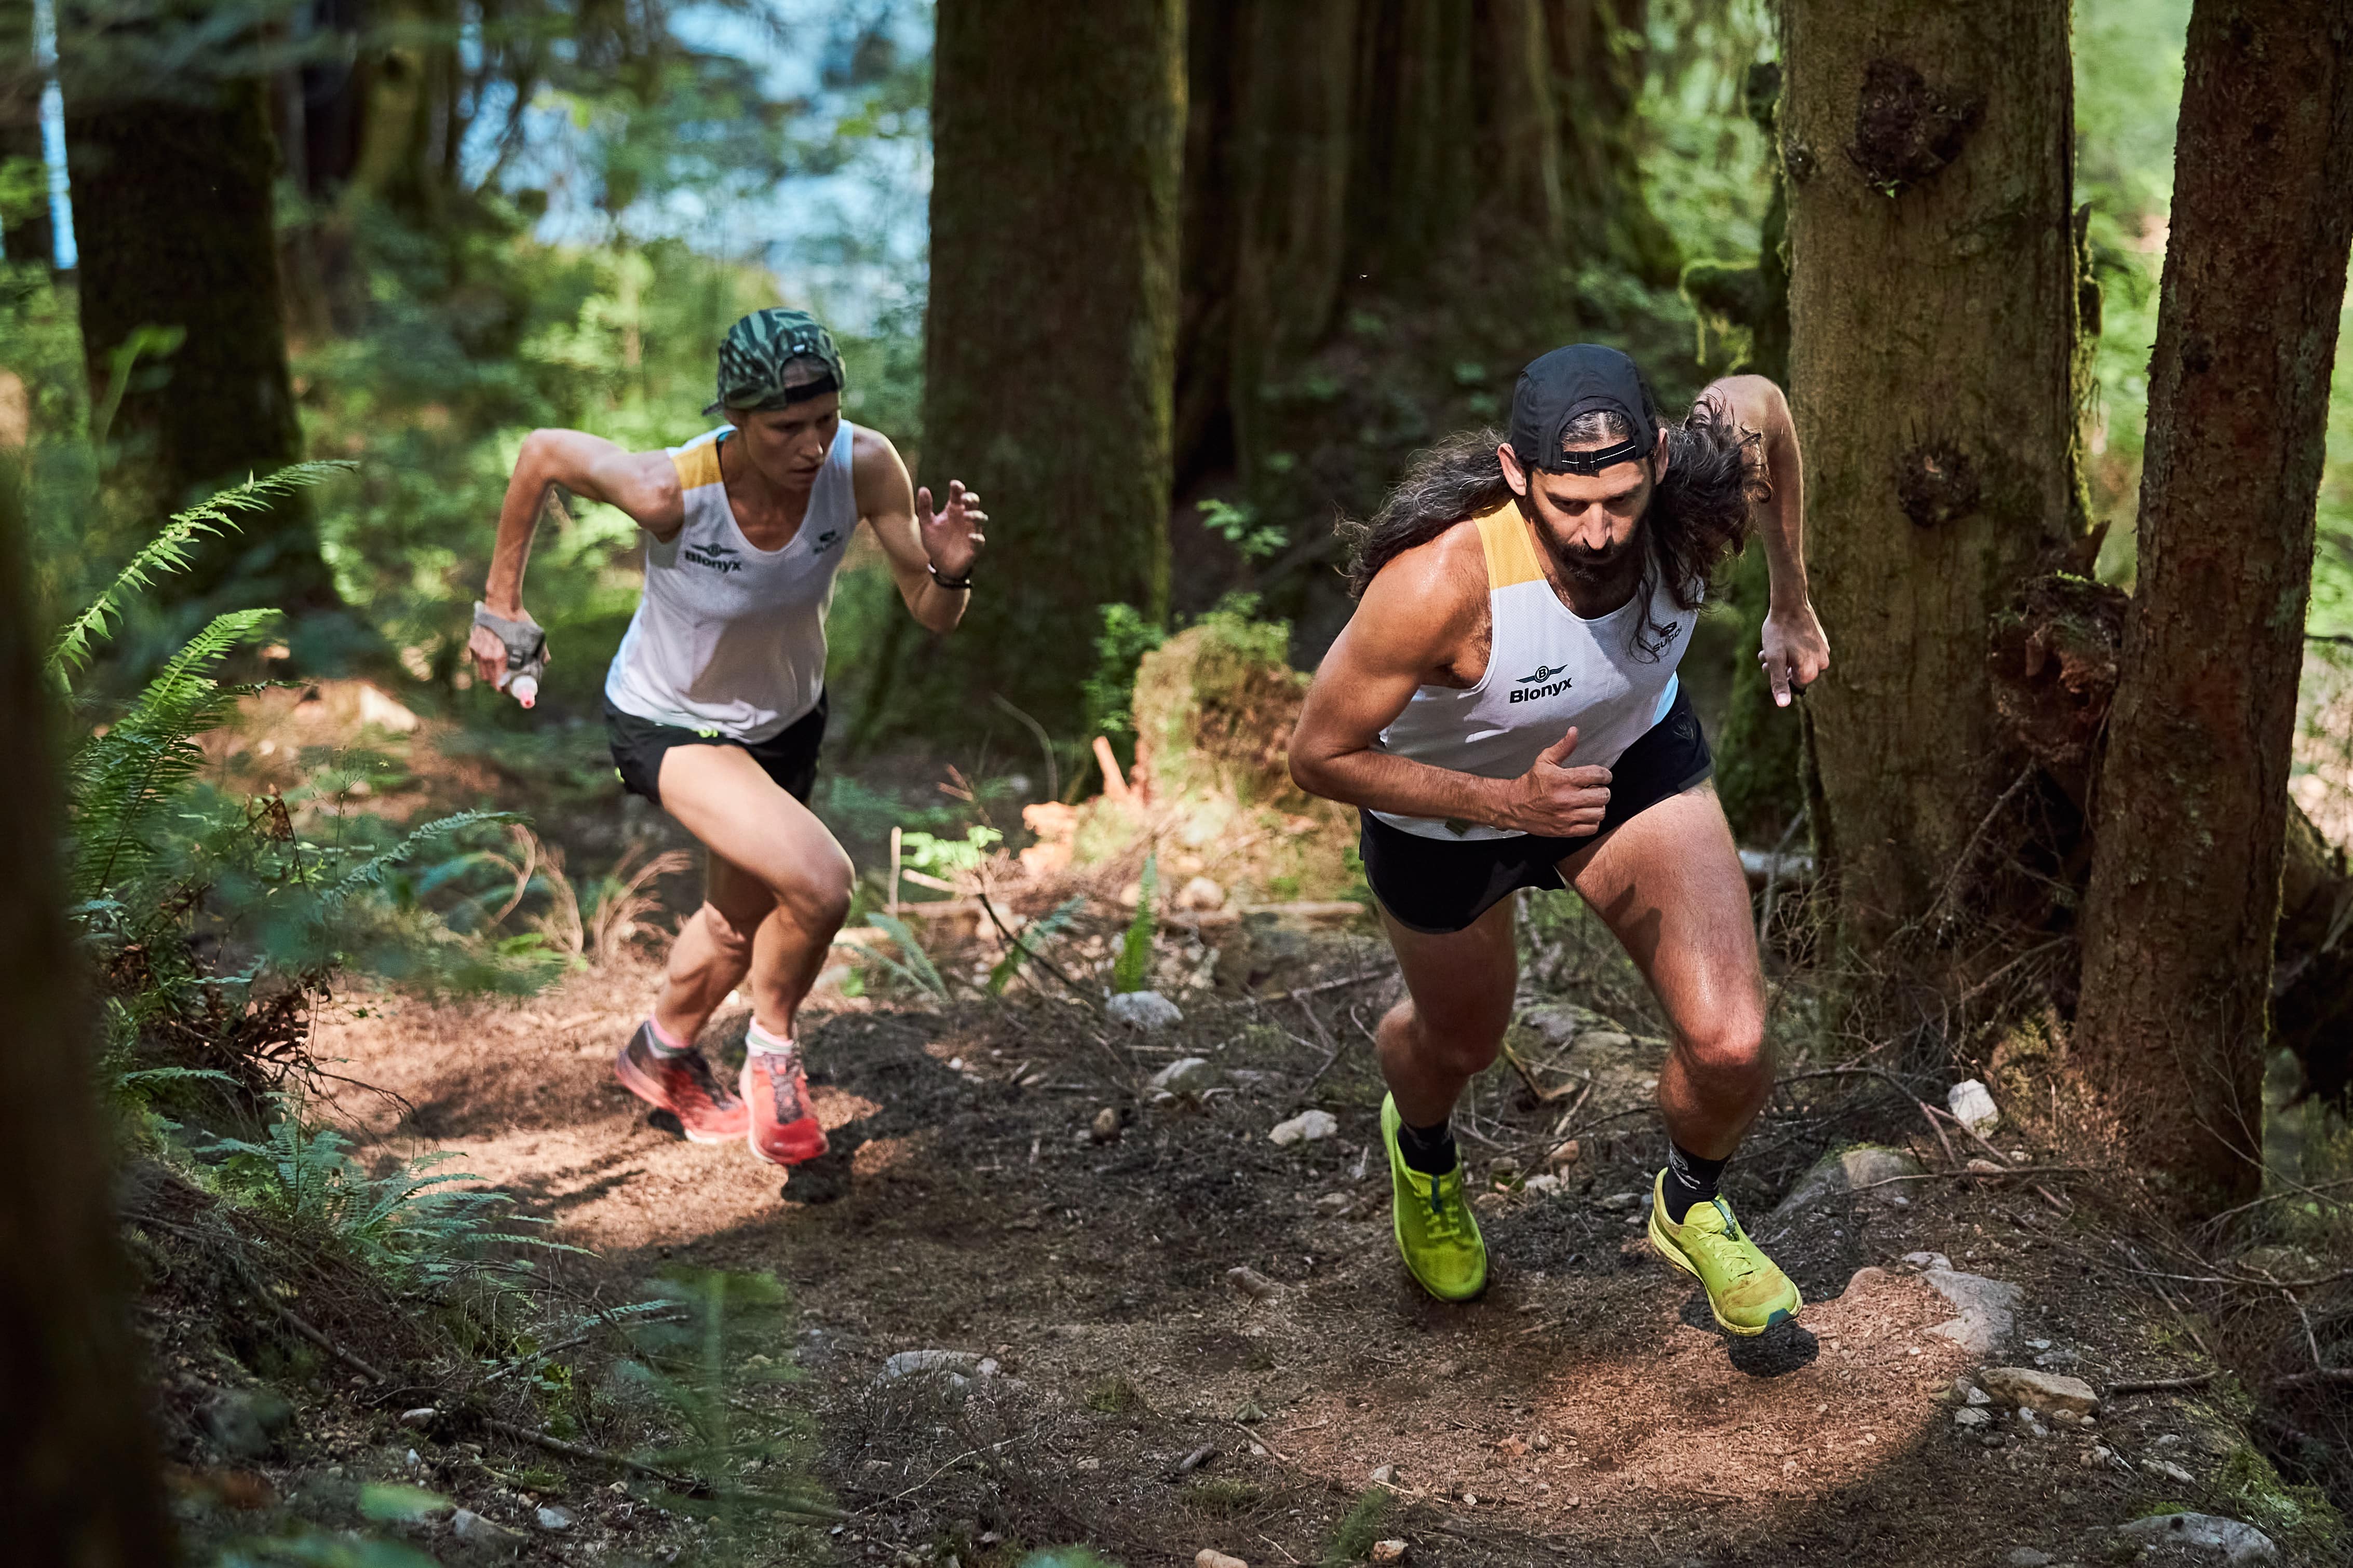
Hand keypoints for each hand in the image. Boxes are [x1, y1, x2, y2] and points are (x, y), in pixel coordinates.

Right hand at [468, 604, 549, 699]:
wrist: (502, 603)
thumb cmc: (520, 621)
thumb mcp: (536, 638)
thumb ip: (540, 655)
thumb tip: (543, 666)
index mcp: (500, 658)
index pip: (501, 685)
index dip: (508, 691)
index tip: (514, 691)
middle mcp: (486, 657)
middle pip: (491, 682)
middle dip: (501, 685)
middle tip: (509, 683)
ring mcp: (477, 651)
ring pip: (483, 673)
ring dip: (492, 676)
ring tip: (502, 673)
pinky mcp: (473, 644)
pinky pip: (478, 661)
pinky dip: (486, 664)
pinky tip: (495, 659)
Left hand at [917, 479, 986, 578]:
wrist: (941, 565)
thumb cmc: (936, 542)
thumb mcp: (926, 524)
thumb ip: (924, 508)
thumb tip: (923, 489)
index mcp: (954, 510)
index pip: (958, 494)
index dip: (958, 488)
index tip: (954, 485)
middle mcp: (964, 518)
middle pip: (973, 503)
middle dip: (971, 499)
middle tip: (964, 499)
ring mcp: (971, 531)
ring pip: (980, 518)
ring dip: (975, 515)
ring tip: (967, 516)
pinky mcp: (974, 546)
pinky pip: (979, 540)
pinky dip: (976, 538)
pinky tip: (970, 537)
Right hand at [1496, 726, 1611, 835]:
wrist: (1514, 806)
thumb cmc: (1531, 783)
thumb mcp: (1544, 760)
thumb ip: (1563, 747)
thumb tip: (1574, 731)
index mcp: (1563, 779)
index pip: (1598, 775)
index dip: (1605, 775)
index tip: (1602, 776)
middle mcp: (1567, 798)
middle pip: (1603, 795)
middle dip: (1602, 790)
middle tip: (1595, 789)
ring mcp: (1567, 816)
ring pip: (1600, 812)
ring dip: (1598, 806)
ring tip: (1590, 802)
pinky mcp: (1566, 830)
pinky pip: (1592, 828)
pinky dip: (1592, 821)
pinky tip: (1585, 814)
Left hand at [1759, 600, 1829, 706]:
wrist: (1790, 603)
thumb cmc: (1779, 632)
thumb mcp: (1774, 659)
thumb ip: (1779, 683)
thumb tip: (1783, 705)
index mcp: (1811, 670)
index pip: (1794, 685)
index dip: (1780, 677)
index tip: (1770, 666)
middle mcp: (1823, 663)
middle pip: (1798, 675)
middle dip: (1781, 667)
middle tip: (1766, 655)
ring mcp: (1824, 651)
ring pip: (1800, 663)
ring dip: (1785, 658)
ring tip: (1771, 646)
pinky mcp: (1822, 641)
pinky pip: (1806, 653)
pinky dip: (1794, 650)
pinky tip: (1784, 640)